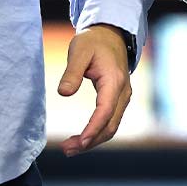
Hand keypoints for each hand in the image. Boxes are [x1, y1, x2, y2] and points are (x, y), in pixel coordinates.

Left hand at [57, 24, 130, 155]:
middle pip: (110, 126)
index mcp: (114, 81)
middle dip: (90, 141)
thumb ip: (71, 72)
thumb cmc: (93, 42)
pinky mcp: (118, 100)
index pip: (105, 112)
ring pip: (111, 127)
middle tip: (67, 150)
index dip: (92, 129)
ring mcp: (122, 98)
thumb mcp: (78, 51)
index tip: (79, 142)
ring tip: (70, 148)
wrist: (111, 35)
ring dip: (92, 140)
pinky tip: (81, 138)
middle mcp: (123, 93)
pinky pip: (109, 121)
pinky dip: (96, 133)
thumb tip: (63, 93)